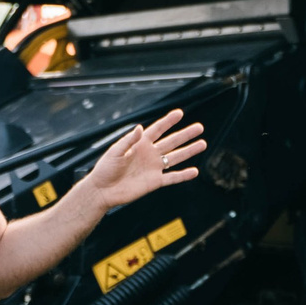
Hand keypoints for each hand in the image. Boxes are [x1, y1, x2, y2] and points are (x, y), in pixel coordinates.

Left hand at [80, 110, 205, 209]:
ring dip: (189, 151)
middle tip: (199, 127)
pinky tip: (194, 171)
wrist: (102, 191)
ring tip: (203, 144)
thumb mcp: (115, 152)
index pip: (157, 129)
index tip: (180, 113)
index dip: (168, 121)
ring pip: (175, 157)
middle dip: (185, 134)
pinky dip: (183, 175)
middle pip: (171, 142)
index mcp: (140, 144)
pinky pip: (172, 178)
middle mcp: (149, 154)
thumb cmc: (105, 170)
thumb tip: (139, 127)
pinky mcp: (154, 182)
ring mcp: (153, 168)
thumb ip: (128, 140)